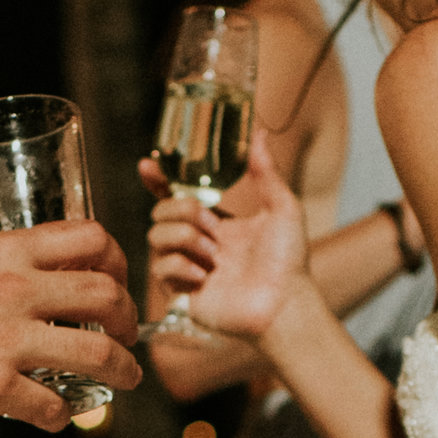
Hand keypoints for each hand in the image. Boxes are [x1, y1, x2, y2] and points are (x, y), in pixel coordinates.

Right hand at [0, 226, 139, 433]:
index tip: (116, 281)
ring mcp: (6, 340)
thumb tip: (48, 279)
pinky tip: (56, 413)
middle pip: (107, 296)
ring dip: (123, 369)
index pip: (90, 239)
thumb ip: (9, 264)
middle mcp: (15, 290)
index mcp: (8, 252)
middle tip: (127, 334)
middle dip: (129, 319)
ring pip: (98, 354)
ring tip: (126, 377)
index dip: (117, 261)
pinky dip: (63, 414)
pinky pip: (53, 405)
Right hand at [143, 134, 309, 347]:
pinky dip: (182, 267)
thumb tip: (260, 132)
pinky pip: (160, 268)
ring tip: (215, 257)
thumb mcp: (283, 208)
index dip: (158, 180)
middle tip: (214, 230)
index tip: (148, 164)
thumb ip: (267, 171)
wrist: (285, 305)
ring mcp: (186, 268)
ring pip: (156, 236)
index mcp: (216, 224)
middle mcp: (197, 244)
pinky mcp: (180, 293)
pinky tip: (206, 277)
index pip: (175, 196)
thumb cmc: (289, 262)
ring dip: (186, 239)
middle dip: (184, 211)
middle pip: (160, 211)